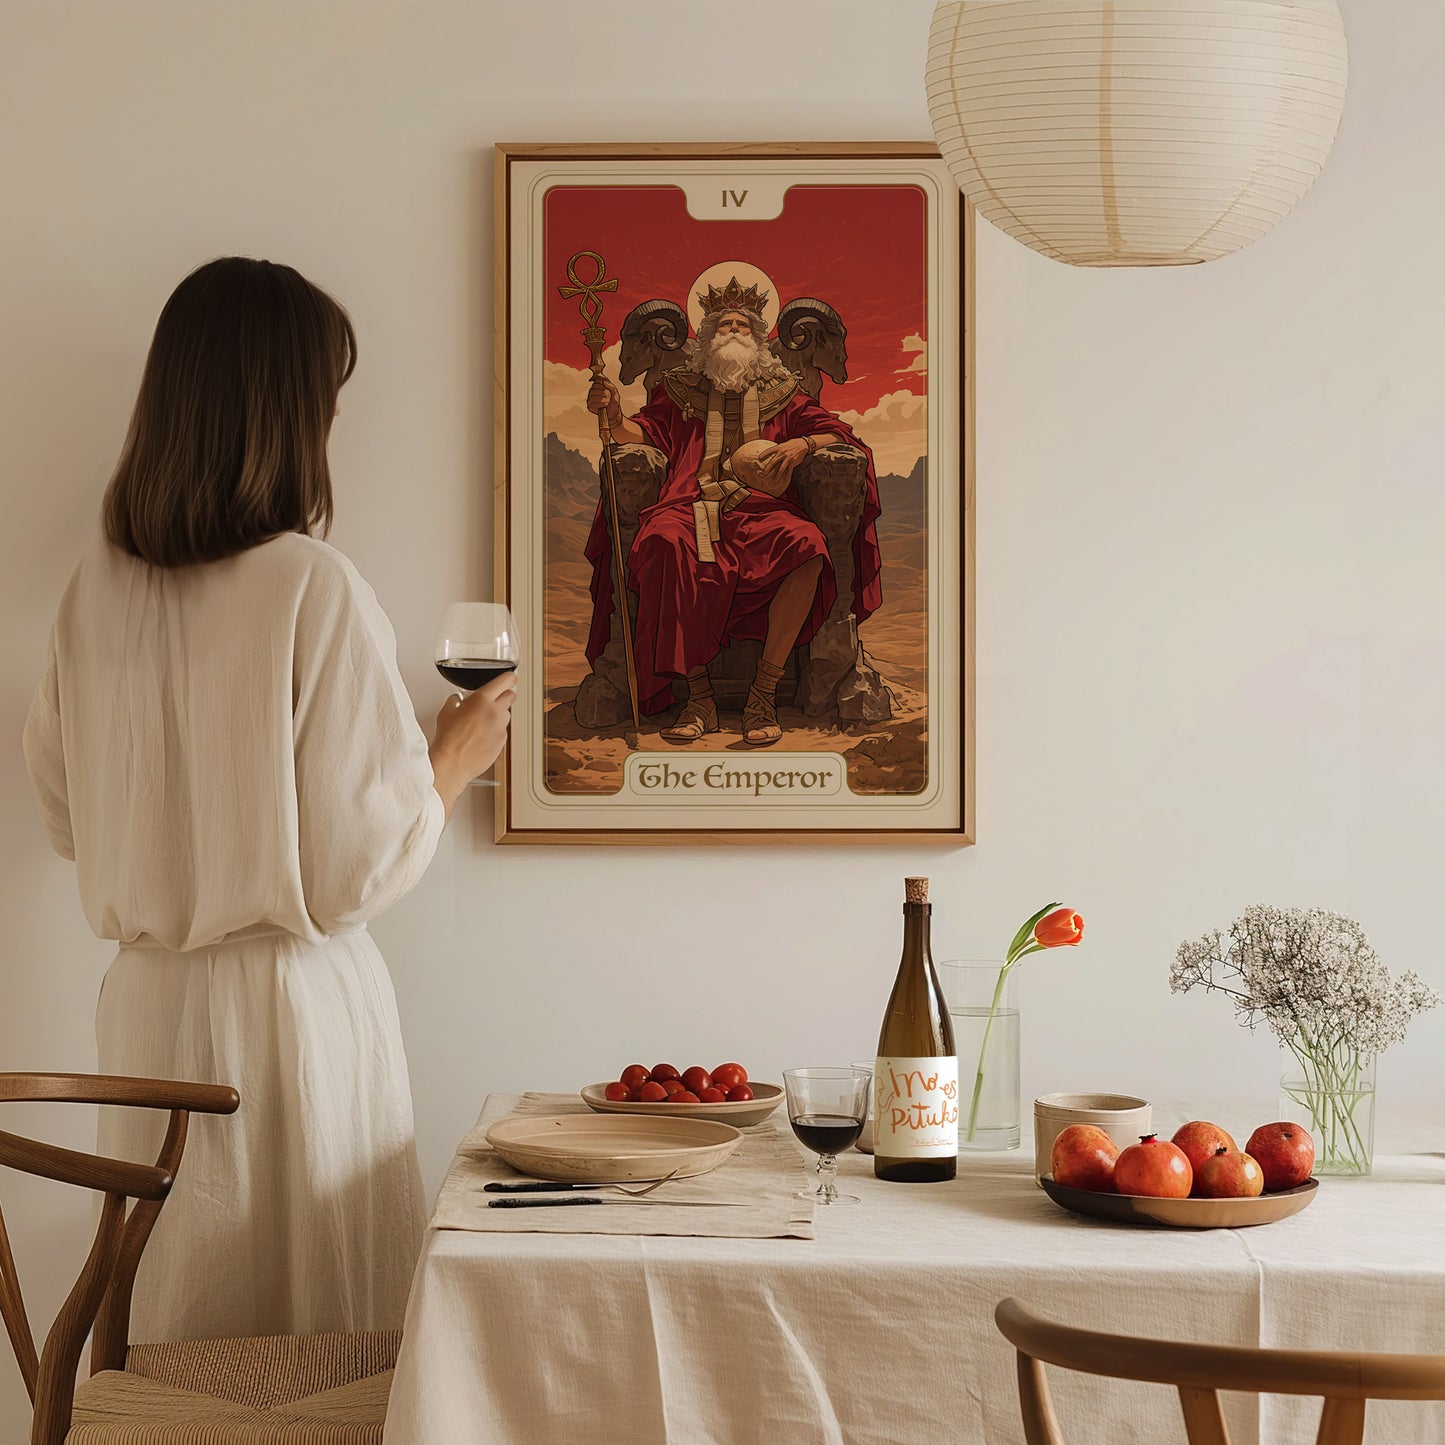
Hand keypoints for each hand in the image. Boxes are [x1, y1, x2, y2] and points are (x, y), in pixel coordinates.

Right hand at [430, 669, 516, 816]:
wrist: (452, 763)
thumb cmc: (448, 739)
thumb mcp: (446, 712)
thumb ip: (456, 701)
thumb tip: (458, 700)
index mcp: (482, 700)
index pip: (506, 681)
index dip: (509, 678)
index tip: (510, 678)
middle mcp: (496, 712)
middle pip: (511, 696)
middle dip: (504, 695)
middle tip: (495, 698)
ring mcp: (501, 728)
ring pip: (507, 715)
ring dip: (499, 715)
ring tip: (482, 722)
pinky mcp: (502, 743)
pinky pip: (502, 732)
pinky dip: (495, 731)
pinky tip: (481, 737)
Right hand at [586, 377, 620, 424]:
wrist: (614, 411)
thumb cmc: (613, 402)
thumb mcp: (615, 392)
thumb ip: (610, 386)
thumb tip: (604, 382)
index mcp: (597, 387)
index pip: (596, 382)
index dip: (603, 386)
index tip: (608, 390)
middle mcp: (592, 392)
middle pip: (594, 389)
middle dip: (604, 393)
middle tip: (609, 397)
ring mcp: (590, 399)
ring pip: (593, 396)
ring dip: (603, 399)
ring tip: (608, 401)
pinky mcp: (590, 406)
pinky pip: (593, 403)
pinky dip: (601, 404)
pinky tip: (605, 405)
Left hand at [756, 438, 809, 488]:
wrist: (803, 444)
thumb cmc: (793, 444)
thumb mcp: (785, 444)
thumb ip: (779, 448)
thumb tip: (773, 452)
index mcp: (780, 447)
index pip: (770, 450)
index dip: (764, 454)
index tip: (759, 457)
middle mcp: (783, 453)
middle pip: (773, 462)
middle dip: (768, 468)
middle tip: (764, 473)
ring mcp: (788, 458)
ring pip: (781, 468)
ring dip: (777, 475)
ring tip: (775, 480)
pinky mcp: (793, 462)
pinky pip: (789, 470)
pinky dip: (787, 475)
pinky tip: (785, 479)